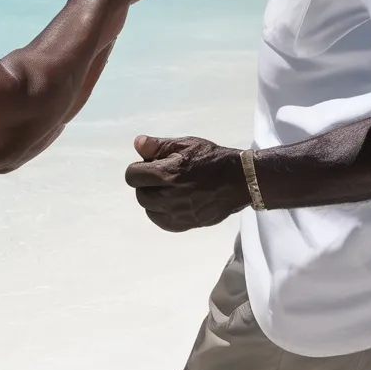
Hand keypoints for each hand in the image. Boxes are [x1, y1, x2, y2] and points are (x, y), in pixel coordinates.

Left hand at [125, 135, 249, 232]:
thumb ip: (158, 146)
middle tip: (161, 175)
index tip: (151, 165)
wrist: (238, 180)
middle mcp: (169, 196)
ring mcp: (177, 213)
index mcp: (166, 174)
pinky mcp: (185, 224)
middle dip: (146, 183)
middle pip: (139, 193)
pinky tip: (171, 202)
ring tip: (168, 188)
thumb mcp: (185, 144)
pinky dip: (161, 212)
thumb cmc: (210, 158)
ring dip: (153, 198)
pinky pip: (161, 221)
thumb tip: (137, 145)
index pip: (132, 176)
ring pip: (148, 208)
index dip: (139, 168)